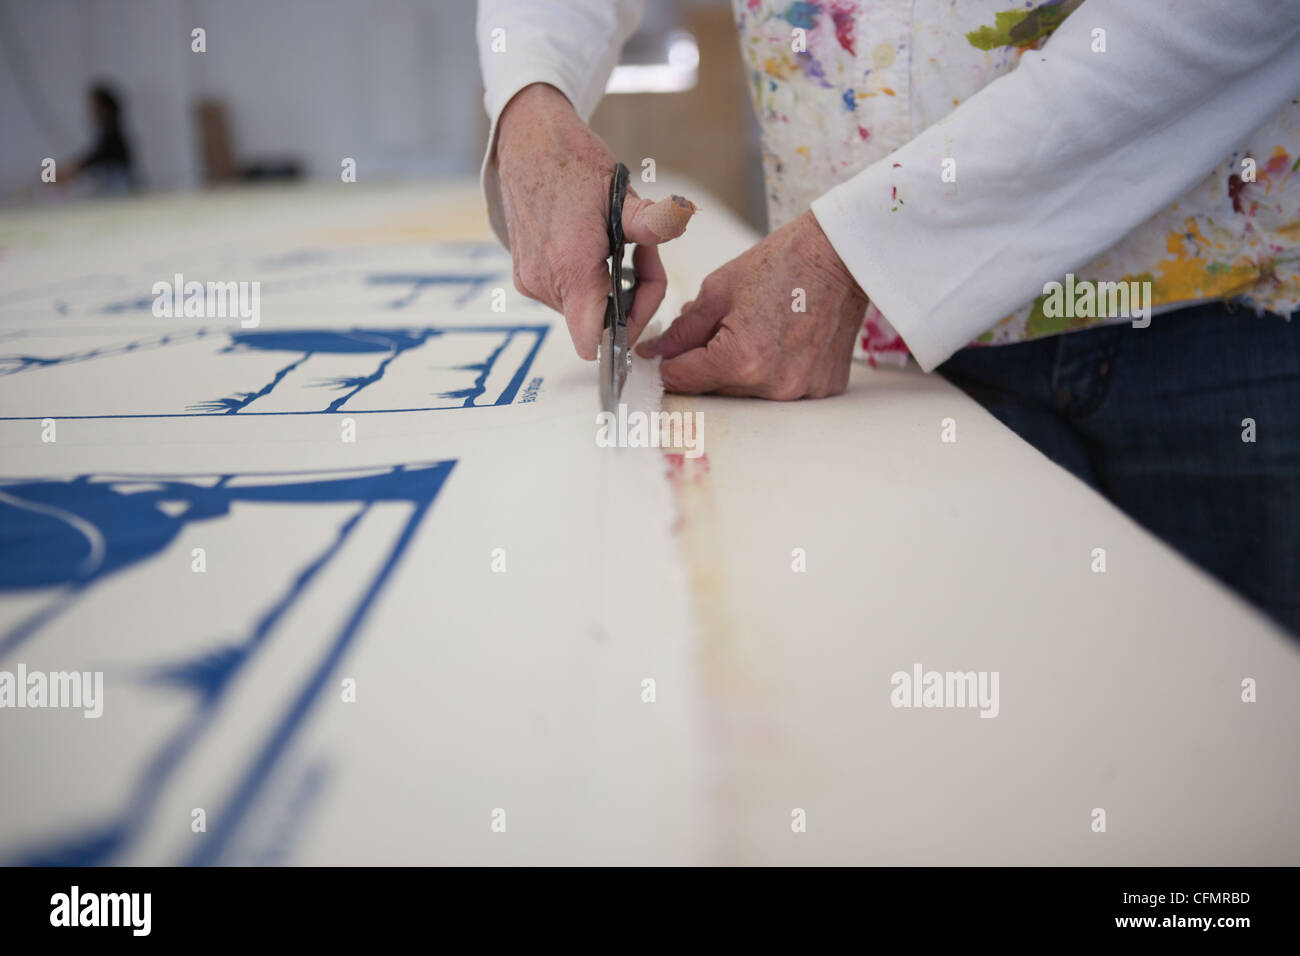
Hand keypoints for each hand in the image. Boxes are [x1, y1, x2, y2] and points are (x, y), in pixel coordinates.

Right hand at [495, 83, 693, 359]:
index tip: (641, 305)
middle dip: (631, 296)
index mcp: (571, 269)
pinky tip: (596, 248)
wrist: (527, 142)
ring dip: (610, 288)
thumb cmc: (571, 163)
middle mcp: (546, 283)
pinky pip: (567, 294)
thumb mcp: (617, 191)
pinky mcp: (527, 274)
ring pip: (585, 309)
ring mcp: (533, 281)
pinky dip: (589, 281)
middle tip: (643, 254)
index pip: (593, 341)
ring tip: (619, 244)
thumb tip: (680, 218)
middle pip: (598, 324)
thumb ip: (648, 221)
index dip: (623, 336)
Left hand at [637, 211, 868, 398]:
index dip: (669, 362)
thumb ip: (684, 330)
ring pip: (748, 392)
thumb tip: (657, 352)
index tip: (668, 351)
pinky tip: (783, 338)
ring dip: (741, 368)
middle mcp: (772, 385)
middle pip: (715, 389)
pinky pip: (782, 388)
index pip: (683, 380)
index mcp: (741, 359)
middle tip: (721, 326)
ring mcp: (801, 391)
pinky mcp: (823, 388)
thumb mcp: (719, 290)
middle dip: (707, 363)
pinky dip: (774, 369)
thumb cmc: (786, 263)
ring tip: (756, 328)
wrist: (843, 256)